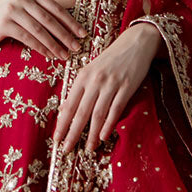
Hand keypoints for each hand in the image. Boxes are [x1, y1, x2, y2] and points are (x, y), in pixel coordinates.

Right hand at [0, 0, 85, 60]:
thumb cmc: (13, 20)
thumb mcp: (29, 12)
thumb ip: (45, 16)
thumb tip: (72, 32)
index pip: (56, 8)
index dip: (71, 22)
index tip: (83, 34)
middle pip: (49, 19)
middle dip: (65, 35)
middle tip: (76, 47)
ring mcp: (12, 9)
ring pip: (39, 30)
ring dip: (54, 44)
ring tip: (64, 55)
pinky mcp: (4, 23)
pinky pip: (27, 38)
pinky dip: (40, 48)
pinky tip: (49, 55)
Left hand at [52, 22, 161, 153]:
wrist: (134, 43)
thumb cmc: (110, 59)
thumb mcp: (91, 70)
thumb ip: (79, 89)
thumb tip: (64, 110)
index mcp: (83, 76)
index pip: (69, 104)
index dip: (62, 123)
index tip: (56, 138)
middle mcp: (94, 80)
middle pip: (81, 112)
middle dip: (72, 133)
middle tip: (67, 149)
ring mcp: (111, 84)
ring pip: (98, 113)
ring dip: (91, 133)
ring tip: (87, 148)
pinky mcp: (126, 87)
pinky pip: (116, 109)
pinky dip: (109, 124)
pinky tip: (103, 136)